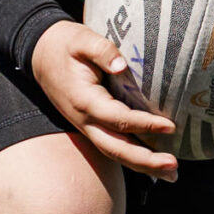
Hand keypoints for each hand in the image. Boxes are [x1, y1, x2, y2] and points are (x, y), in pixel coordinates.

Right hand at [30, 19, 177, 180]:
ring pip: (114, 153)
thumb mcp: (82, 38)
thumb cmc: (64, 44)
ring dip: (142, 167)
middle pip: (116, 149)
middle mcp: (84, 120)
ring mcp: (86, 126)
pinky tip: (153, 164)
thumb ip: (102, 50)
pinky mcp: (90, 126)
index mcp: (84, 100)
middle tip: (174, 168)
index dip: (145, 124)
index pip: (118, 119)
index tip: (171, 126)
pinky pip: (112, 146)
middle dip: (145, 161)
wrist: (39, 54)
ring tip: (172, 175)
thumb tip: (122, 65)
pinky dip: (133, 159)